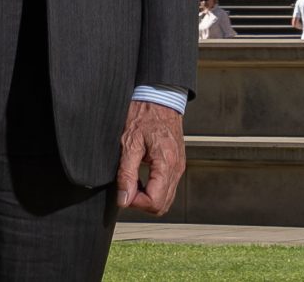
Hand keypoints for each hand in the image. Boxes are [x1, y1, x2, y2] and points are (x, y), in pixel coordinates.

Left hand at [115, 98, 184, 214]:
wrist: (159, 97)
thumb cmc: (144, 115)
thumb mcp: (129, 142)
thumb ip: (126, 173)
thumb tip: (124, 199)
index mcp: (166, 163)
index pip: (155, 202)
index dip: (136, 203)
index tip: (124, 192)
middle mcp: (177, 168)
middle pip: (162, 206)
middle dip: (142, 203)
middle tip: (126, 189)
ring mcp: (179, 167)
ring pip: (166, 199)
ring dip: (148, 197)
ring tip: (132, 182)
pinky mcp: (176, 165)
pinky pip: (167, 188)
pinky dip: (154, 190)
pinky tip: (140, 178)